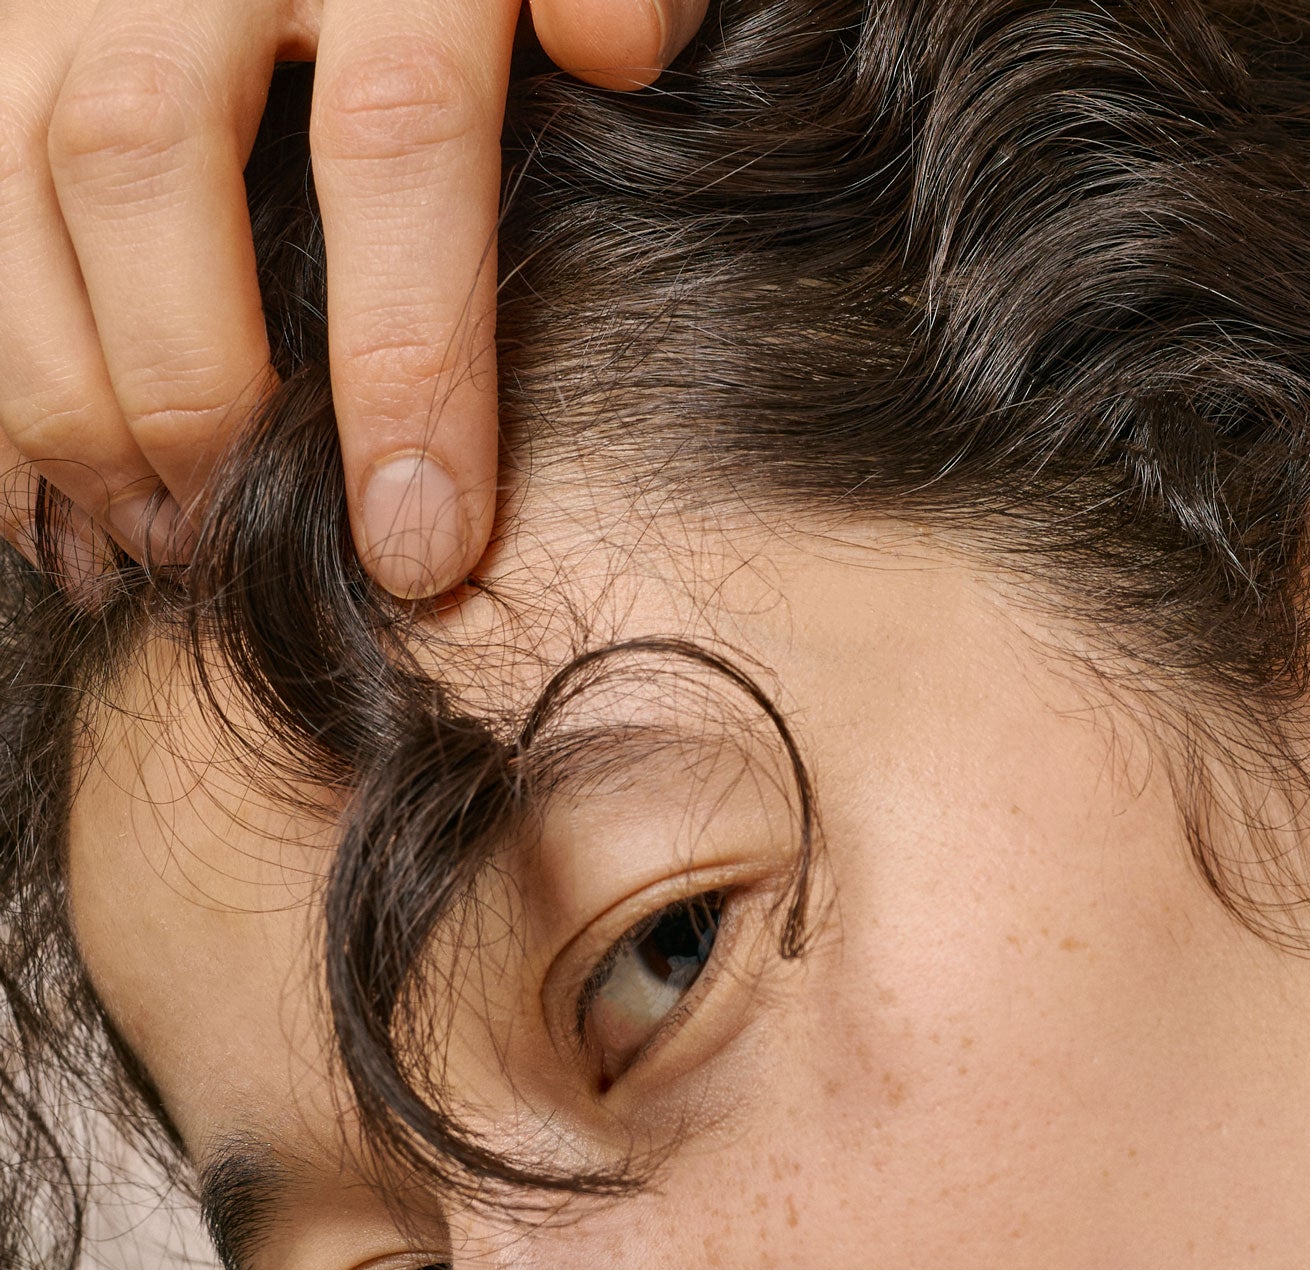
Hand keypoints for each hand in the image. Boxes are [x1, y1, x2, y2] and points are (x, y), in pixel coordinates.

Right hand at [0, 0, 709, 593]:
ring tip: (154, 546)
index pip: (395, 138)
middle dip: (190, 392)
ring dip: (63, 400)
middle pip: (146, 163)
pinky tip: (58, 499)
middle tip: (245, 543)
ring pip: (4, 186)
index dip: (404, 360)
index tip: (423, 543)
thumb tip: (616, 50)